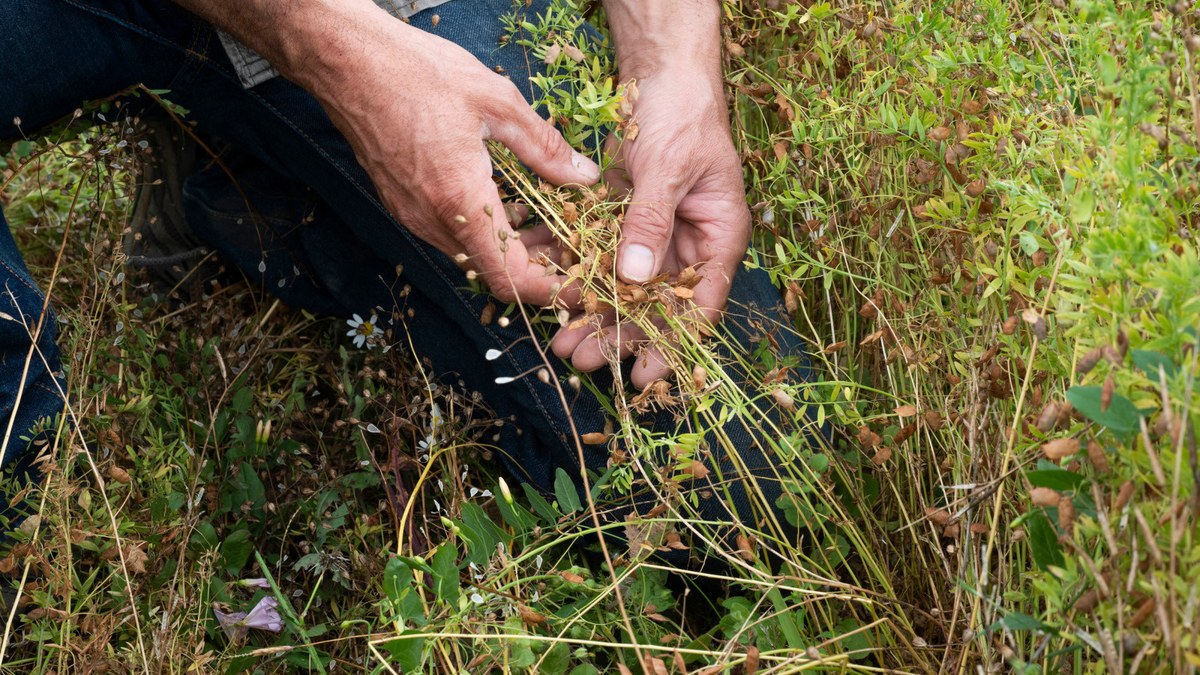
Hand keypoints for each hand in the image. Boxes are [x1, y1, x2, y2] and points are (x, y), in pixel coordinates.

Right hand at [292, 7, 600, 304]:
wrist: (346, 61)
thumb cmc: (417, 73)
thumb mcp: (497, 102)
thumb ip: (543, 147)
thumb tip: (583, 176)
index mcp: (459, 199)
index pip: (509, 277)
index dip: (549, 290)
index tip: (579, 283)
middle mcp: (431, 219)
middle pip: (494, 272)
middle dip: (539, 266)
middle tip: (575, 243)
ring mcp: (412, 215)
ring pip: (473, 254)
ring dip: (512, 248)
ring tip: (549, 221)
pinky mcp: (402, 205)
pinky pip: (451, 234)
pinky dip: (485, 231)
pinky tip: (508, 203)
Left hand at [550, 69, 750, 388]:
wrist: (663, 74)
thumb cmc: (683, 114)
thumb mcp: (669, 168)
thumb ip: (651, 221)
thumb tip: (635, 279)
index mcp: (716, 238)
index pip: (699, 308)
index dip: (673, 347)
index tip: (644, 377)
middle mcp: (684, 244)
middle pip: (652, 305)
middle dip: (616, 334)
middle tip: (580, 359)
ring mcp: (651, 233)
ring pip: (619, 286)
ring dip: (588, 311)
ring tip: (557, 338)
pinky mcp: (620, 219)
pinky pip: (593, 251)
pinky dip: (568, 264)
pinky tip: (540, 280)